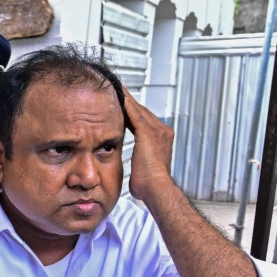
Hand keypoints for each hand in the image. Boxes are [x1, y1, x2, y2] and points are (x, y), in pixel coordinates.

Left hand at [123, 87, 174, 202]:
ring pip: (137, 108)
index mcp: (162, 139)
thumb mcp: (143, 172)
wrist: (156, 188)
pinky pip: (133, 111)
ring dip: (125, 98)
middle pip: (141, 111)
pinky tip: (116, 94)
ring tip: (114, 87)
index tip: (122, 106)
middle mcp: (162, 131)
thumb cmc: (149, 187)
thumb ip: (140, 167)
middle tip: (117, 89)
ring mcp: (157, 129)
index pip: (144, 121)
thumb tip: (137, 175)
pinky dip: (124, 102)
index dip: (133, 113)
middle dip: (129, 101)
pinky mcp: (147, 131)